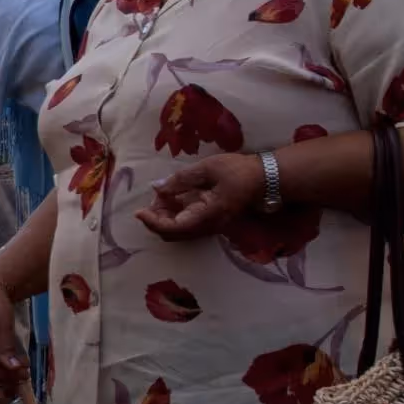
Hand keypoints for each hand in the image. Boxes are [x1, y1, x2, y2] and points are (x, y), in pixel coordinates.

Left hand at [137, 152, 261, 239]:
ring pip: (180, 232)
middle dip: (156, 220)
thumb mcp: (208, 168)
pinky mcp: (211, 222)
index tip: (139, 211)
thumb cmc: (238, 170)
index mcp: (208, 213)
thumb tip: (157, 188)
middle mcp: (209, 226)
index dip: (153, 222)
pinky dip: (174, 216)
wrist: (264, 178)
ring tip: (160, 197)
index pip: (174, 227)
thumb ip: (181, 180)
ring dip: (164, 219)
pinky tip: (171, 200)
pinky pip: (187, 226)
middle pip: (173, 234)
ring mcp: (211, 226)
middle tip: (151, 200)